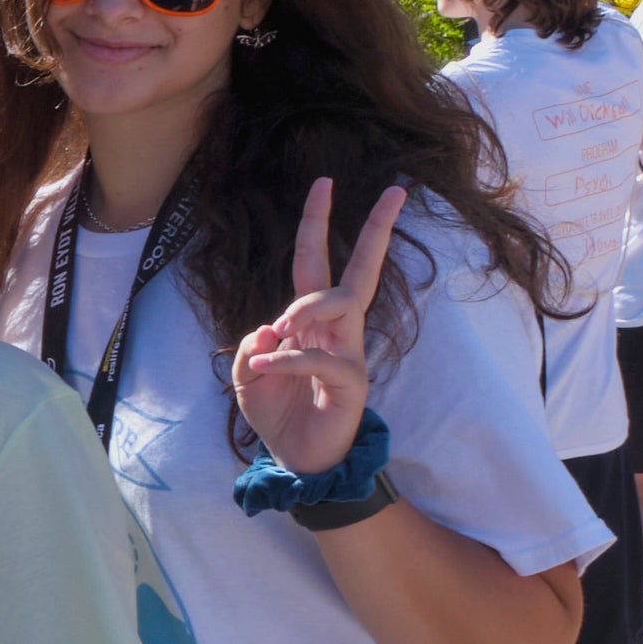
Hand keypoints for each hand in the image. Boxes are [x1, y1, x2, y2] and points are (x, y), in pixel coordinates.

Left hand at [235, 178, 406, 478]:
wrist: (298, 460)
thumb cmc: (279, 412)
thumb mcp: (247, 375)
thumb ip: (249, 347)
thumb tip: (266, 326)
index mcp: (312, 321)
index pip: (316, 263)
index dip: (317, 224)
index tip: (324, 183)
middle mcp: (338, 329)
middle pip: (360, 271)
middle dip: (376, 230)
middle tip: (395, 192)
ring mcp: (349, 353)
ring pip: (340, 303)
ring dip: (303, 307)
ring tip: (278, 330)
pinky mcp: (350, 381)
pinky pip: (318, 356)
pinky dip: (285, 359)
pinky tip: (263, 366)